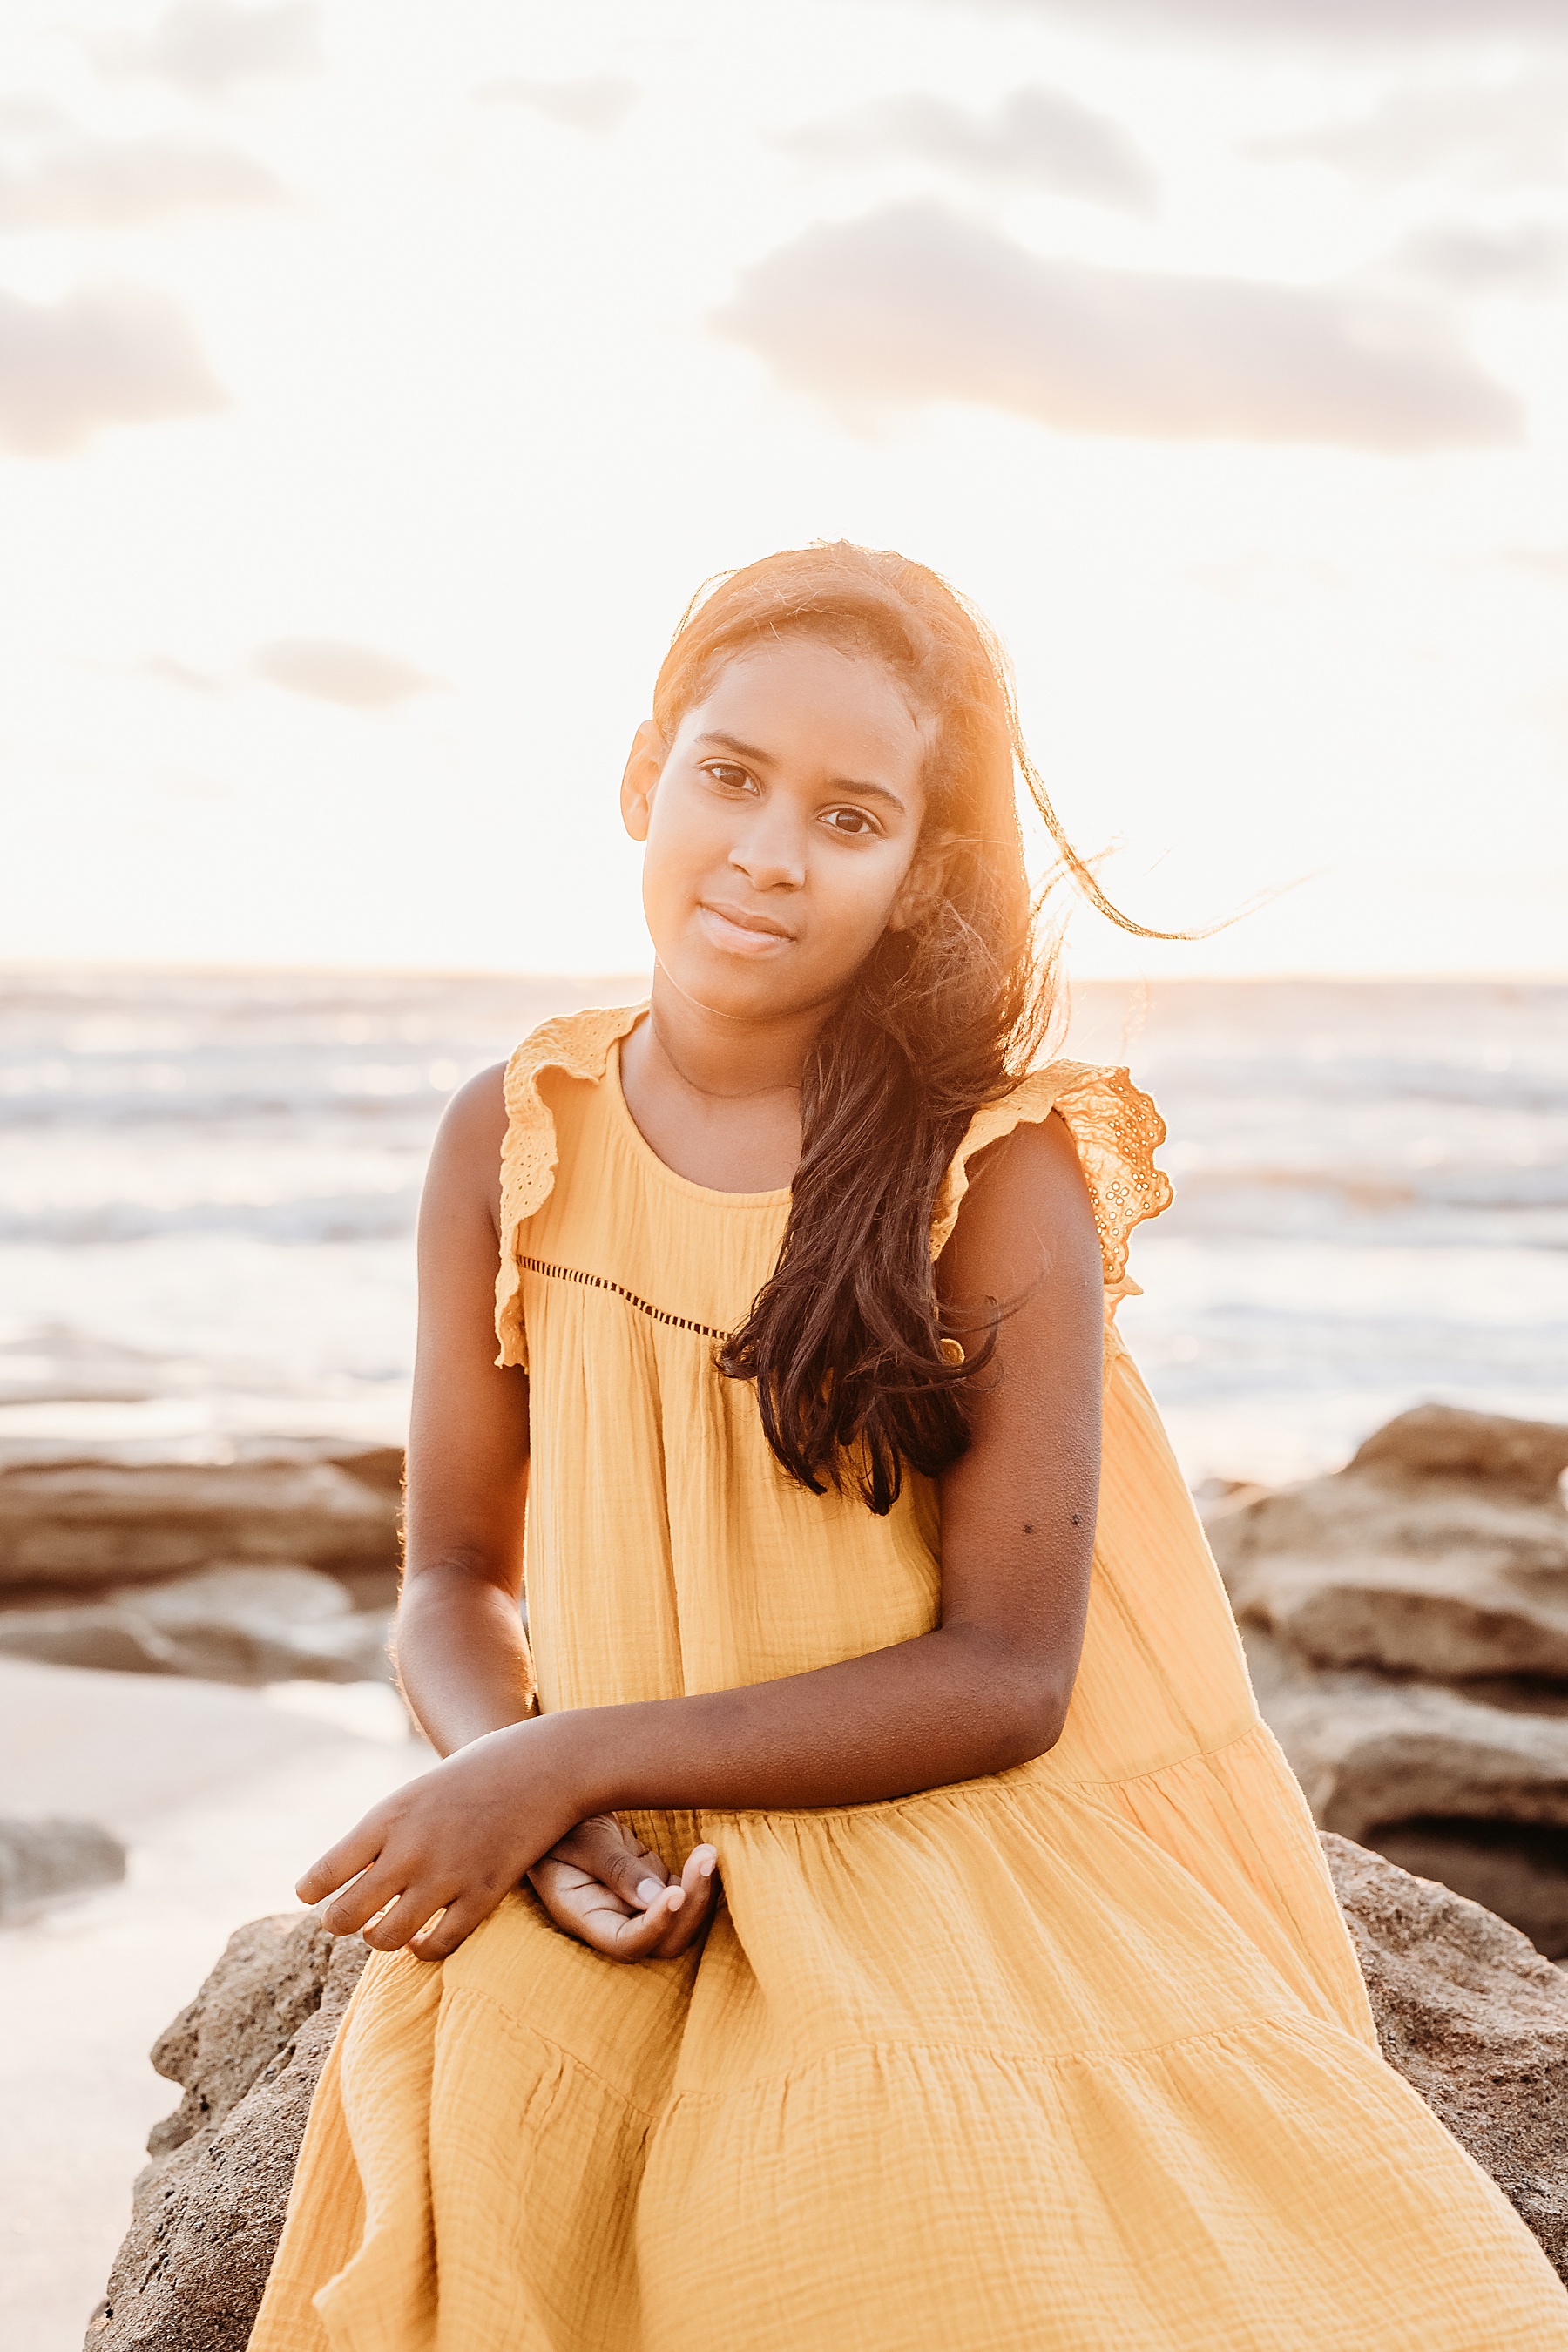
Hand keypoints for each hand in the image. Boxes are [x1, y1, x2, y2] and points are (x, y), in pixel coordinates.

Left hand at [296, 1719, 581, 1962]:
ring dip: (380, 1939)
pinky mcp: (483, 1895)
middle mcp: (410, 1850)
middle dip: (340, 1922)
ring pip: (387, 1939)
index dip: (312, 1891)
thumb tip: (351, 1880)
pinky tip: (424, 1939)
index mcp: (388, 1817)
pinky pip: (438, 1944)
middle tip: (346, 1919)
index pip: (324, 1874)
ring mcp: (447, 1876)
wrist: (545, 1764)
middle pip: (345, 1916)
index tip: (312, 1894)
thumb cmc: (477, 1772)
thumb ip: (385, 1833)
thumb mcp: (417, 1791)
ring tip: (384, 1930)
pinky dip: (424, 1948)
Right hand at [528, 1815, 719, 1961]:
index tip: (675, 1892)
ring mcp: (636, 1906)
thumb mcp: (581, 1838)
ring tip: (708, 1852)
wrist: (563, 1807)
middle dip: (691, 1908)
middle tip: (704, 1858)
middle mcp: (613, 1919)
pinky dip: (702, 1882)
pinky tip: (709, 1854)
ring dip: (701, 1893)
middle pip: (664, 1941)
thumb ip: (613, 1867)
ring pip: (681, 1922)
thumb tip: (655, 1897)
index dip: (655, 1927)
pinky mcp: (654, 1885)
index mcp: (583, 1915)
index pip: (625, 1943)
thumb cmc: (561, 1822)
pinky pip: (686, 1897)